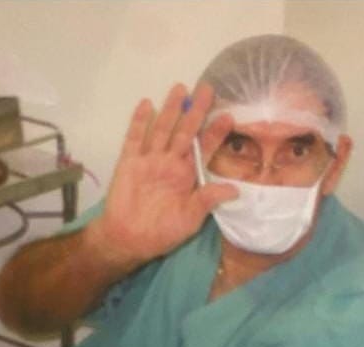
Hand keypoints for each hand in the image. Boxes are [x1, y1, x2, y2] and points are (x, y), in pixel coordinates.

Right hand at [90, 82, 237, 266]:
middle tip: (207, 88)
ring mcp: (149, 160)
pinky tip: (148, 104)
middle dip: (196, 111)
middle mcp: (170, 163)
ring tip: (180, 89)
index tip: (229, 116)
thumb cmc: (162, 232)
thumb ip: (208, 200)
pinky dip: (140, 122)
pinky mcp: (129, 163)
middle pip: (185, 132)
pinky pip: (135, 139)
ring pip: (162, 129)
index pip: (205, 149)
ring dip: (171, 109)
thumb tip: (235, 190)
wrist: (129, 240)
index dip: (215, 133)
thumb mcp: (190, 219)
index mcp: (187, 176)